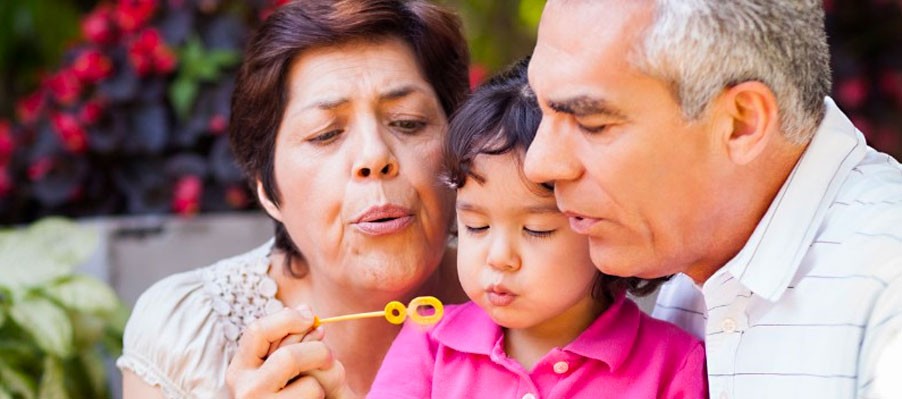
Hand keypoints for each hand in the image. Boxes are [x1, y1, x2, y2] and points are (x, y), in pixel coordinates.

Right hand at [226, 305, 355, 397]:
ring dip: (319, 378)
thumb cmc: (291, 393)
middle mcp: (244, 388)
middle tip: (329, 356)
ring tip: (316, 388)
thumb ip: (290, 341)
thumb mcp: (284, 367)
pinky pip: (312, 392)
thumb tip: (306, 310)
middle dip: (317, 351)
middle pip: (287, 356)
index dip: (287, 319)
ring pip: (305, 379)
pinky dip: (321, 395)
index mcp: (240, 369)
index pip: (257, 331)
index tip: (310, 318)